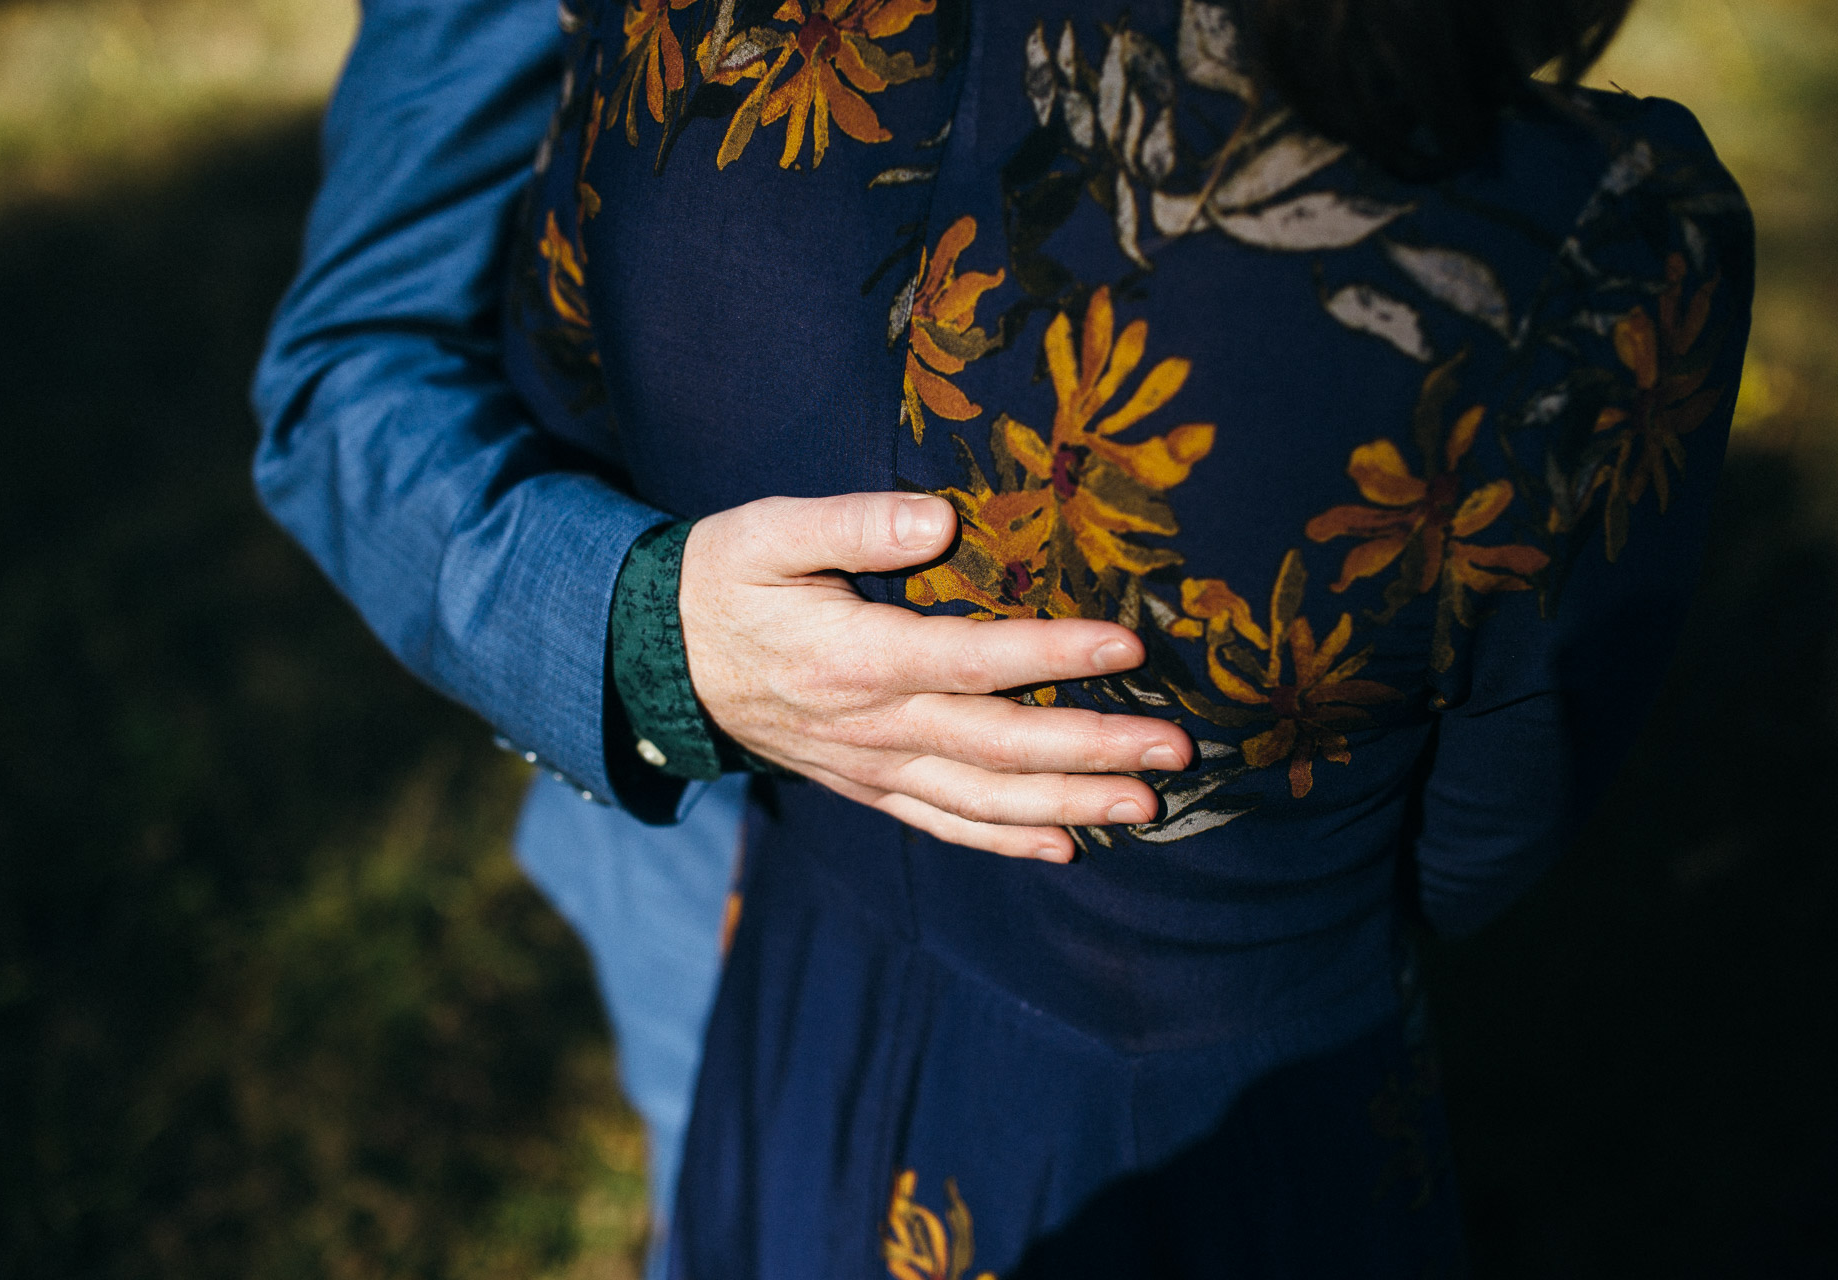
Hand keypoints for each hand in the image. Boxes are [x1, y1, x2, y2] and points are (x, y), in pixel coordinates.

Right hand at [679, 492, 1193, 861]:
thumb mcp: (770, 530)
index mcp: (854, 656)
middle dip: (1091, 748)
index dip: (1050, 657)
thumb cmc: (725, 579)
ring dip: (1068, 804)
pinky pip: (942, 823)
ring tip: (1145, 805)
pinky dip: (1005, 840)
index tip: (1126, 646)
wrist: (661, 658)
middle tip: (1176, 749)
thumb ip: (853, 521)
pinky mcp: (866, 784)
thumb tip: (941, 517)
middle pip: (997, 746)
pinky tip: (1067, 845)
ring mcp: (870, 765)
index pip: (970, 659)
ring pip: (981, 799)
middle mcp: (870, 725)